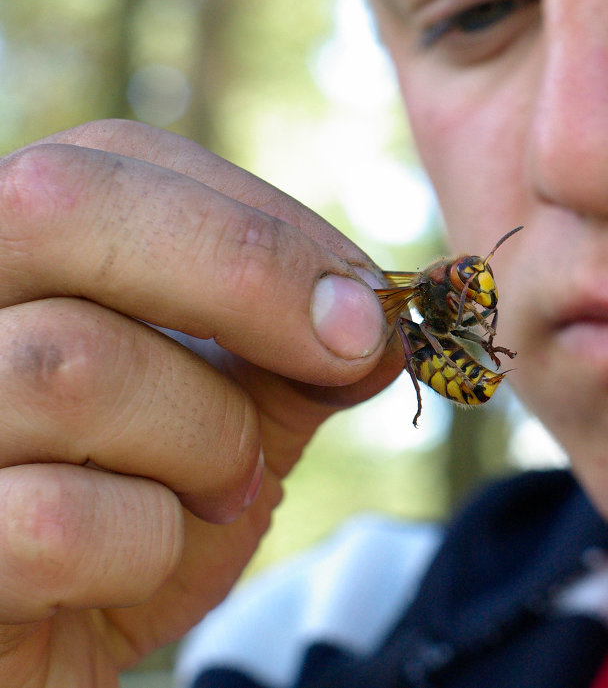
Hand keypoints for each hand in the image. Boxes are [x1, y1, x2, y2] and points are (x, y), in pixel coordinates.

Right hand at [0, 120, 403, 684]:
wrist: (46, 652)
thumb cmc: (126, 521)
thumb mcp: (222, 419)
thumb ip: (292, 356)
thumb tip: (380, 315)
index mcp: (8, 261)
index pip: (112, 159)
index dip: (259, 218)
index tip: (364, 298)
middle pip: (57, 203)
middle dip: (245, 273)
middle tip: (348, 345)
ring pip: (74, 366)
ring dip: (209, 438)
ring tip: (221, 488)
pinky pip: (55, 521)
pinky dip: (148, 547)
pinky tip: (134, 566)